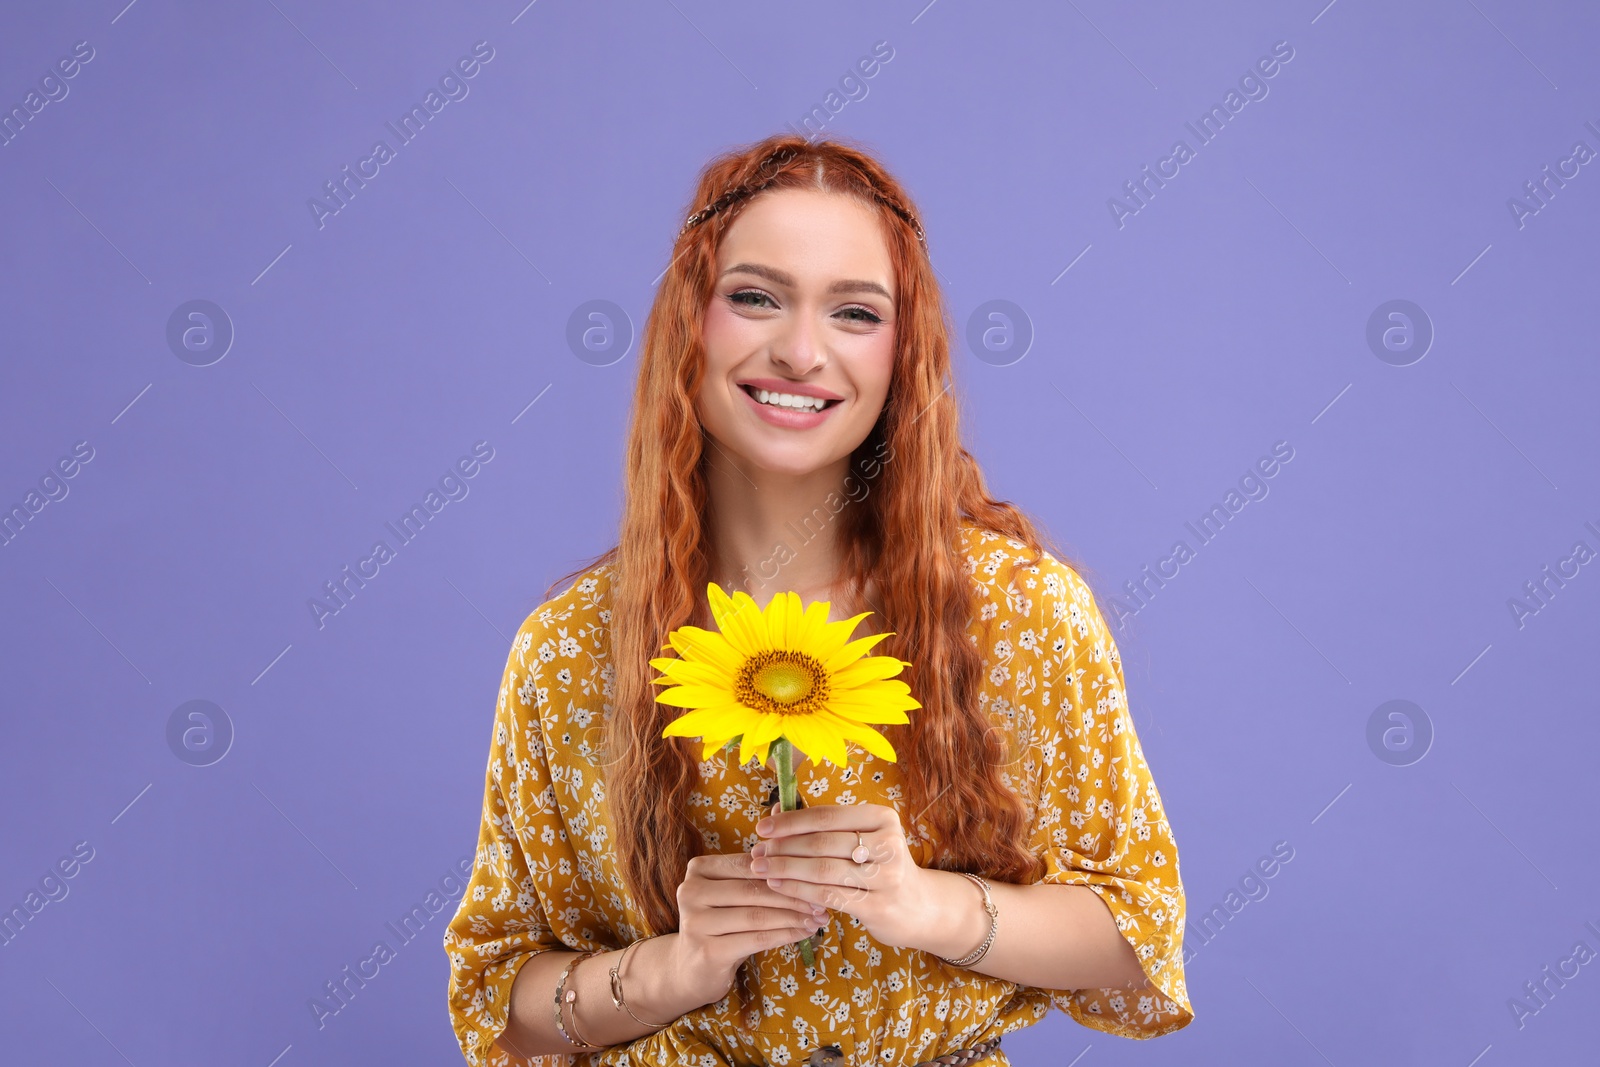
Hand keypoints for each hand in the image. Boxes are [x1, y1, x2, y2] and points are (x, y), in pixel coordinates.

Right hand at [671, 851, 830, 1003]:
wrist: (690, 970)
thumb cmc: (720, 923)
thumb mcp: (732, 891)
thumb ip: (755, 865)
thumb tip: (791, 827)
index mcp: (698, 868)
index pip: (748, 864)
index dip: (783, 869)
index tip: (814, 874)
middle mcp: (690, 891)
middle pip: (753, 889)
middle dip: (792, 895)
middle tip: (822, 900)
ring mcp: (695, 922)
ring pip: (757, 915)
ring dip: (793, 916)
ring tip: (819, 918)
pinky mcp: (707, 951)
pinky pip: (756, 939)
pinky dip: (785, 935)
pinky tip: (804, 933)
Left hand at [750, 801, 932, 950]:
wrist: (917, 906)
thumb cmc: (878, 865)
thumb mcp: (860, 839)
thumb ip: (822, 827)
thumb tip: (774, 811)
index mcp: (882, 817)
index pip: (827, 816)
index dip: (791, 821)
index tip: (762, 827)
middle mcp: (889, 843)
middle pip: (823, 843)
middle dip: (784, 848)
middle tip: (757, 852)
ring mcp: (887, 876)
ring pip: (823, 870)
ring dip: (785, 869)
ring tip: (760, 869)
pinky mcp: (879, 905)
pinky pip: (828, 895)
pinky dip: (799, 891)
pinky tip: (778, 888)